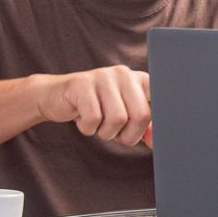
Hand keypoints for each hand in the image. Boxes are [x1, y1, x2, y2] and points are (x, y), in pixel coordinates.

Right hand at [31, 65, 152, 146]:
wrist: (56, 97)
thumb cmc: (96, 109)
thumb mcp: (122, 118)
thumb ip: (142, 128)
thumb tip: (157, 142)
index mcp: (139, 80)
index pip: (161, 102)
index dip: (153, 124)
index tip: (145, 135)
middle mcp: (125, 74)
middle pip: (141, 115)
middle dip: (129, 135)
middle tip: (114, 135)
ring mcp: (103, 76)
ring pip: (118, 119)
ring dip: (106, 133)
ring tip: (97, 125)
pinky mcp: (82, 84)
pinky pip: (94, 118)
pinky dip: (88, 128)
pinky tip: (82, 120)